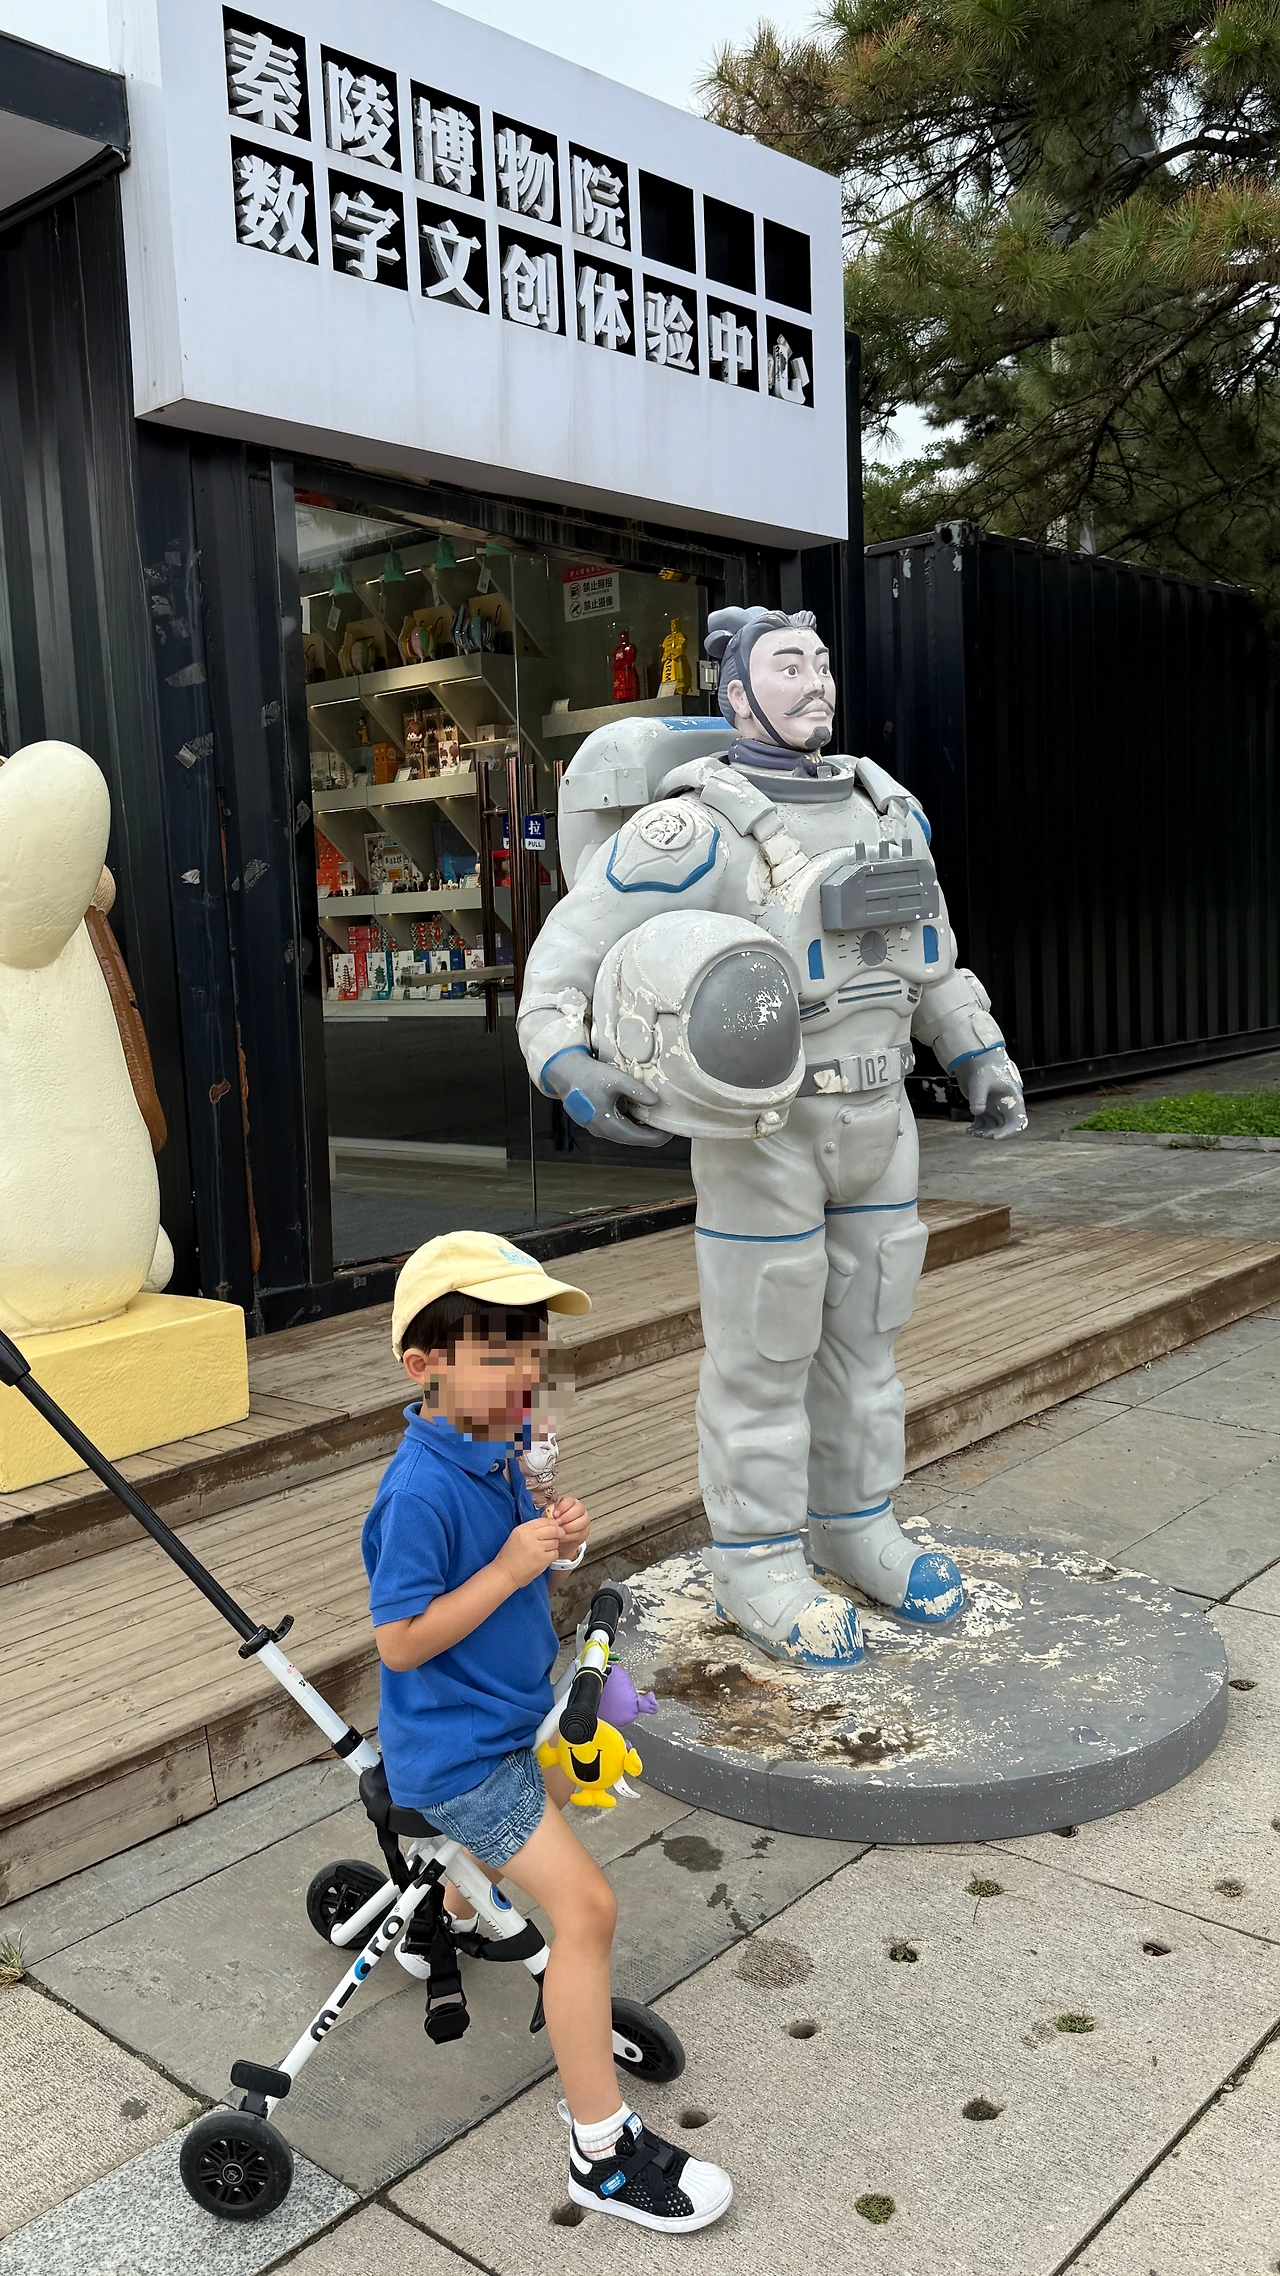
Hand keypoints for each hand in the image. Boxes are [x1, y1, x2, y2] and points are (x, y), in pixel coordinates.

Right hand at [496, 1516, 561, 1588]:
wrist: (505, 1573)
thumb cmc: (510, 1556)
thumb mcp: (516, 1536)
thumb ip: (531, 1529)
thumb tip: (550, 1524)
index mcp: (522, 1529)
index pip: (544, 1520)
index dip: (553, 1523)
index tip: (555, 1526)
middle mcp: (530, 1537)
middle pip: (553, 1530)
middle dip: (559, 1532)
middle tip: (559, 1536)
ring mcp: (537, 1548)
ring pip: (555, 1542)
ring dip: (553, 1545)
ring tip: (545, 1550)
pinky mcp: (542, 1560)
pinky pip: (555, 1553)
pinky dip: (552, 1555)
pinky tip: (545, 1557)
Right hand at [545, 1051, 670, 1148]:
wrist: (564, 1072)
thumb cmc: (588, 1076)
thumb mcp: (616, 1080)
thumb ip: (638, 1091)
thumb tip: (656, 1102)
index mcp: (611, 1127)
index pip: (645, 1140)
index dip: (663, 1134)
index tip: (674, 1125)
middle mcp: (605, 1132)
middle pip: (638, 1138)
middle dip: (654, 1129)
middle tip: (667, 1116)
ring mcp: (599, 1128)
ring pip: (628, 1132)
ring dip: (642, 1124)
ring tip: (655, 1110)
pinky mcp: (596, 1120)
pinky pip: (619, 1125)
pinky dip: (631, 1119)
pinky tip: (638, 1106)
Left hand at [551, 1495, 589, 1550]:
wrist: (558, 1537)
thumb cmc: (553, 1524)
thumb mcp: (549, 1516)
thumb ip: (549, 1513)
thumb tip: (548, 1513)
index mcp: (570, 1502)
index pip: (570, 1500)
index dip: (562, 1507)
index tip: (554, 1514)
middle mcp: (579, 1509)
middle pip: (579, 1509)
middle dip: (567, 1517)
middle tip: (557, 1523)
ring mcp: (584, 1520)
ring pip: (583, 1521)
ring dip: (570, 1527)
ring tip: (560, 1531)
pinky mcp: (585, 1531)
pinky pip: (581, 1533)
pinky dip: (570, 1536)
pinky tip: (563, 1537)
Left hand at [964, 1049, 1028, 1140]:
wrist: (976, 1058)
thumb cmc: (984, 1067)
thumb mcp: (980, 1082)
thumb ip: (979, 1098)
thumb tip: (976, 1112)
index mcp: (1012, 1099)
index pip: (1018, 1122)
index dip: (1009, 1132)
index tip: (995, 1137)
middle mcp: (1006, 1105)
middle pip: (1005, 1127)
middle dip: (993, 1134)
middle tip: (980, 1134)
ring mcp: (996, 1107)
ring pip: (994, 1127)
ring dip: (984, 1133)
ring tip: (972, 1132)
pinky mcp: (985, 1107)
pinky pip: (984, 1123)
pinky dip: (977, 1128)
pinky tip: (968, 1129)